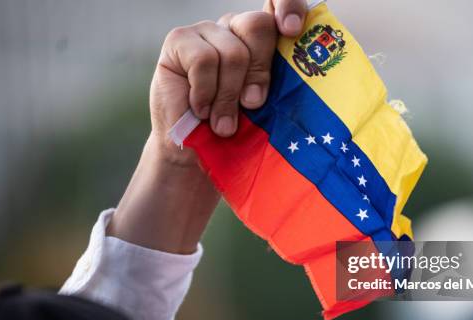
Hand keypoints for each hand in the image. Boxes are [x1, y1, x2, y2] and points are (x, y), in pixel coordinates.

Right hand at [150, 0, 307, 165]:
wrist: (191, 151)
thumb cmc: (231, 132)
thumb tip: (271, 88)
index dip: (290, 6)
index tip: (292, 29)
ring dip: (228, 96)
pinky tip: (201, 109)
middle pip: (258, 26)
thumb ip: (272, 91)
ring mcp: (207, 31)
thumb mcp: (260, 114)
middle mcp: (236, 29)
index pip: (281, 4)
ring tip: (222, 123)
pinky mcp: (180, 40)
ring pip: (233, 52)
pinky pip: (203, 60)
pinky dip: (205, 93)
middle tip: (252, 104)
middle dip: (259, 72)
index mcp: (264, 41)